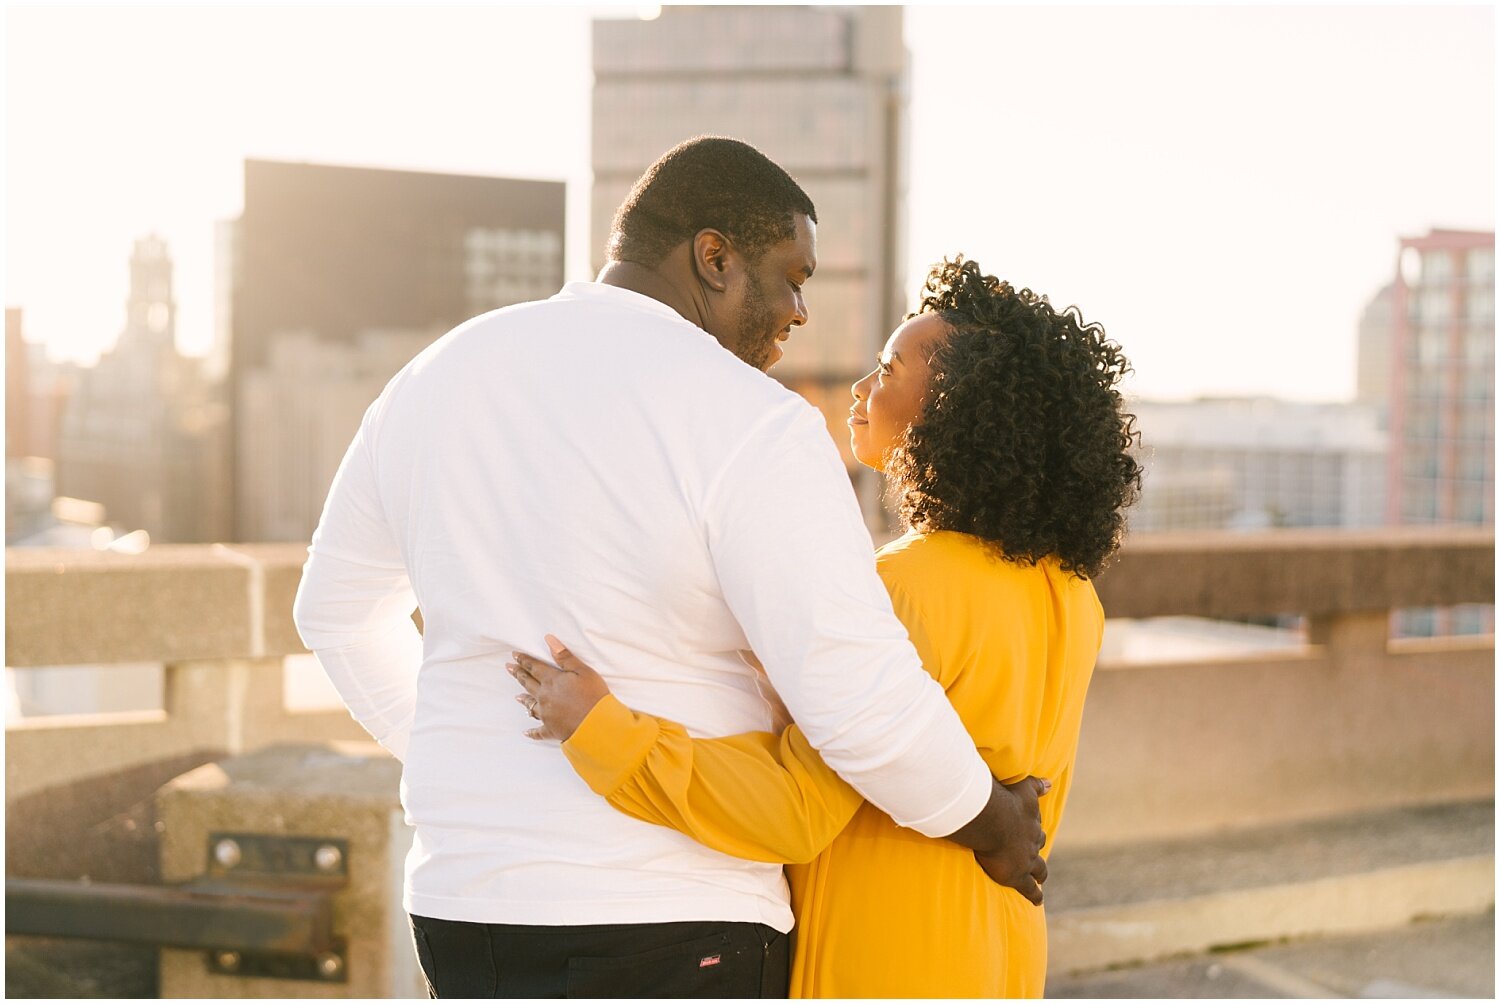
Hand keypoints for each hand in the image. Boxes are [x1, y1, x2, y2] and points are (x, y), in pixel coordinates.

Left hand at [507, 635, 612, 740]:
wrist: (596, 725)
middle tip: (509, 668)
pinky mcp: (551, 729)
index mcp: (552, 681)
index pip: (534, 667)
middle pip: (528, 683)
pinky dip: (531, 732)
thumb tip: (549, 640)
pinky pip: (538, 731)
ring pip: (530, 705)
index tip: (514, 655)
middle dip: (519, 674)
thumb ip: (565, 656)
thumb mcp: (583, 671)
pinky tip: (526, 732)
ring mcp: (546, 714)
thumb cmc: (593, 696)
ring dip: (524, 699)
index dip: (524, 660)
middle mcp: (545, 696)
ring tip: (517, 697)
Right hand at [948, 775, 1050, 904]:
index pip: (1034, 827)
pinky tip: (1039, 900)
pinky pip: (1029, 888)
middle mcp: (1032, 842)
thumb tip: (1051, 783)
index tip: (1029, 831)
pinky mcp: (1016, 875)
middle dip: (1036, 851)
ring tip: (1041, 879)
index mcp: (1031, 822)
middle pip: (1037, 848)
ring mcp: (1026, 860)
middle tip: (1035, 856)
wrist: (992, 819)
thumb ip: (1037, 785)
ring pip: (1038, 870)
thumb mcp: (1025, 789)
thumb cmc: (1004, 800)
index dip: (1031, 829)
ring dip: (1040, 874)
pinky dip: (1035, 894)